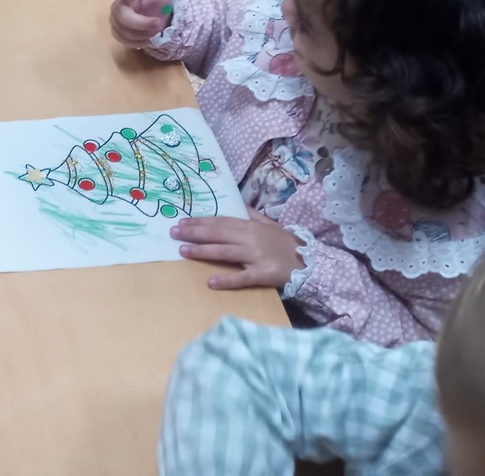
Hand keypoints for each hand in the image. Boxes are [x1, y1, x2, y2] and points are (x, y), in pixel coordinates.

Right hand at [109, 0, 184, 46]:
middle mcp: (119, 5)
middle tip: (158, 25)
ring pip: (127, 32)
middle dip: (143, 24)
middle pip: (126, 18)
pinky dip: (139, 41)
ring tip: (153, 29)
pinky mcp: (115, 31)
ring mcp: (115, 19)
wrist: (151, 17)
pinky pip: (126, 40)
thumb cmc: (155, 3)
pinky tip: (146, 37)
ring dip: (144, 34)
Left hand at [172, 209, 303, 290]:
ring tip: (183, 251)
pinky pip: (242, 278)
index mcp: (251, 227)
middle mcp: (251, 239)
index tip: (182, 221)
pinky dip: (227, 280)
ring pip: (224, 253)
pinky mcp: (263, 275)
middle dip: (194, 232)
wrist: (311, 263)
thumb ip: (253, 215)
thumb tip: (238, 202)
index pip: (220, 222)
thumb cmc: (287, 244)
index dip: (200, 221)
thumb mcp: (271, 224)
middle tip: (173, 232)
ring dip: (202, 251)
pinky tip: (210, 282)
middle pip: (217, 234)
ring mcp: (256, 256)